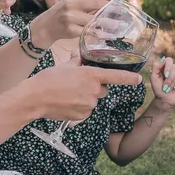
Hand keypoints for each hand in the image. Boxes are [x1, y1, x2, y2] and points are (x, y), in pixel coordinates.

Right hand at [19, 63, 141, 120]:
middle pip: (103, 89)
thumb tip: (81, 59)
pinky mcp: (83, 115)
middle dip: (94, 87)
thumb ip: (78, 62)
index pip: (116, 76)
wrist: (35, 98)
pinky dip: (80, 107)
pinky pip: (86, 110)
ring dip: (86, 97)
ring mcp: (89, 104)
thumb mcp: (65, 66)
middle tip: (78, 84)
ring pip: (94, 100)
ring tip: (68, 94)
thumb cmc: (48, 79)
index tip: (139, 79)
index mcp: (91, 75)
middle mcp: (93, 90)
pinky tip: (67, 103)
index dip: (129, 78)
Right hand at [29, 0, 117, 47]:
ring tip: (120, 26)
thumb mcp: (72, 1)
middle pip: (98, 3)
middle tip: (124, 14)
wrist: (45, 26)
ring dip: (110, 23)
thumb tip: (110, 0)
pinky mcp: (70, 30)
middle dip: (113, 9)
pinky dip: (100, 34)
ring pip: (95, 19)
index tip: (119, 0)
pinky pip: (89, 32)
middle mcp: (71, 3)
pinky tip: (108, 36)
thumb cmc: (62, 13)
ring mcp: (70, 17)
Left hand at [150, 56, 174, 108]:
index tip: (165, 75)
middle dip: (169, 79)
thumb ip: (156, 67)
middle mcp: (173, 69)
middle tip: (165, 86)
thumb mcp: (153, 77)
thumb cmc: (158, 88)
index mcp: (165, 67)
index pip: (169, 60)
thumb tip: (163, 59)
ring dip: (173, 82)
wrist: (164, 99)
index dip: (168, 67)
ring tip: (169, 88)